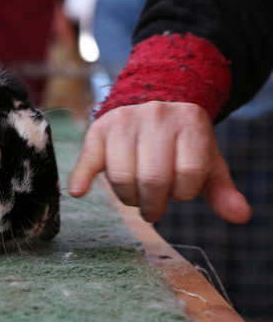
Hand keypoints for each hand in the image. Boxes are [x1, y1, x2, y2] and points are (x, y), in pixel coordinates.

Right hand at [68, 101, 251, 223]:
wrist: (150, 105)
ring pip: (122, 175)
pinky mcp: (98, 129)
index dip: (183, 193)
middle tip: (153, 209)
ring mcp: (124, 120)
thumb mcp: (206, 161)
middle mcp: (156, 115)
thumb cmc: (181, 144)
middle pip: (153, 178)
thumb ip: (221, 189)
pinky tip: (79, 192)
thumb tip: (241, 216)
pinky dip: (82, 177)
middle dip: (153, 203)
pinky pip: (89, 158)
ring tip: (135, 195)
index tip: (179, 192)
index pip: (188, 175)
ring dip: (128, 197)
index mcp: (190, 122)